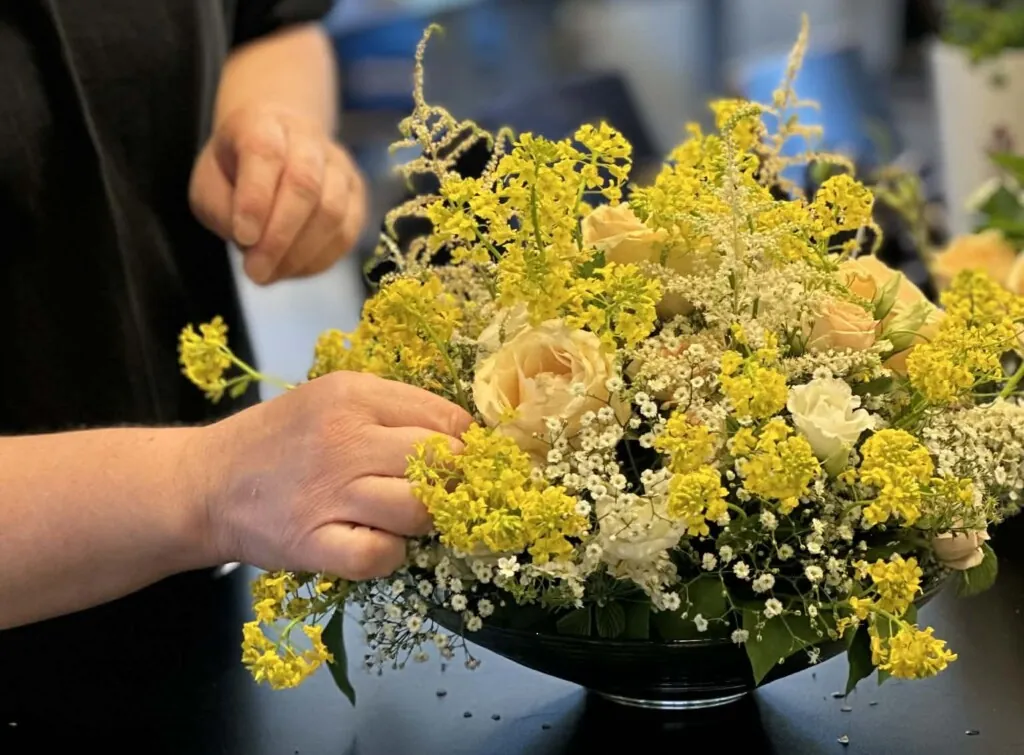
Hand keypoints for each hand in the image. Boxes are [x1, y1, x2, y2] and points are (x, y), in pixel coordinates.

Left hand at [188, 104, 367, 284]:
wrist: (276, 145)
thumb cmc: (235, 169)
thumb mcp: (208, 183)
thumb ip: (220, 209)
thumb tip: (250, 242)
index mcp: (262, 124)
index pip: (265, 154)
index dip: (256, 199)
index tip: (243, 238)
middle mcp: (307, 138)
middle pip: (305, 184)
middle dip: (279, 237)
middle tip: (256, 272)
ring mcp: (339, 165)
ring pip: (332, 212)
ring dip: (300, 253)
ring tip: (271, 273)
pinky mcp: (357, 193)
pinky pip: (348, 232)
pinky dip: (320, 259)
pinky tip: (294, 268)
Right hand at [198, 372, 472, 579]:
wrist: (204, 483)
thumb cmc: (280, 439)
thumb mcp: (332, 397)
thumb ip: (393, 408)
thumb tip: (464, 434)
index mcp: (355, 395)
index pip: (448, 419)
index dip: (464, 444)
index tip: (455, 460)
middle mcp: (345, 438)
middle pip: (442, 462)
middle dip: (449, 482)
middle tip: (431, 491)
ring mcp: (329, 492)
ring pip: (419, 509)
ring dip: (420, 520)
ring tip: (396, 516)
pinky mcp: (312, 542)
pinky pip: (380, 556)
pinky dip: (389, 555)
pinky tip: (374, 544)